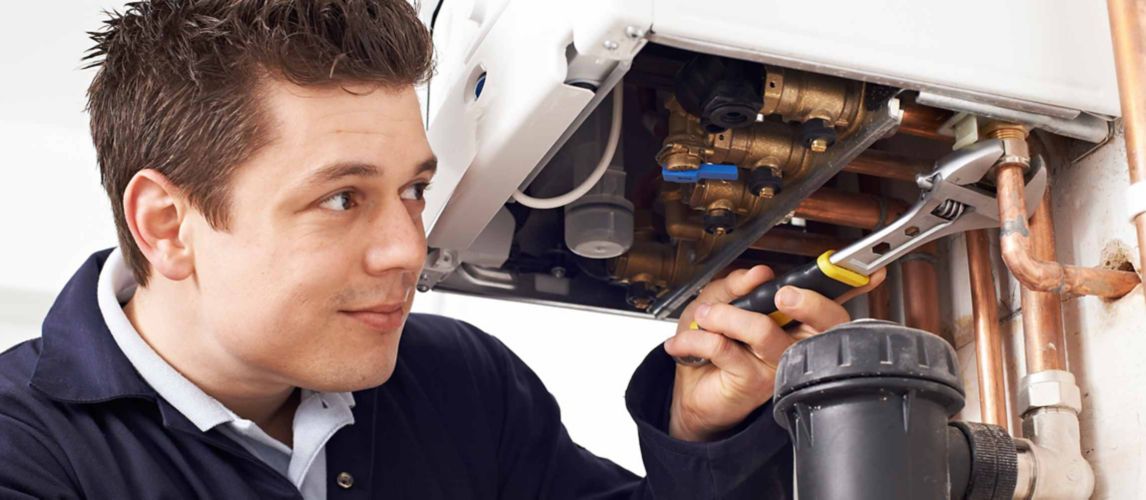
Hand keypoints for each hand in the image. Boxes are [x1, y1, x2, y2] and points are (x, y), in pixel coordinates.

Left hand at [662, 265, 885, 441]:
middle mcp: (795, 343)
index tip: (869, 271)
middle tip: (780, 293)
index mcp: (795, 319)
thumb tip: (759, 273)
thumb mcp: (717, 301)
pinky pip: (727, 348)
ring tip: (706, 314)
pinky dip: (698, 337)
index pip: (830, 302)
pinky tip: (685, 341)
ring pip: (764, 330)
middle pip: (823, 321)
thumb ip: (736, 285)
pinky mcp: (754, 382)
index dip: (854, 286)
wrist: (690, 389)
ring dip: (726, 316)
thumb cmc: (710, 345)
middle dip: (805, 300)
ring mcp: (778, 364)